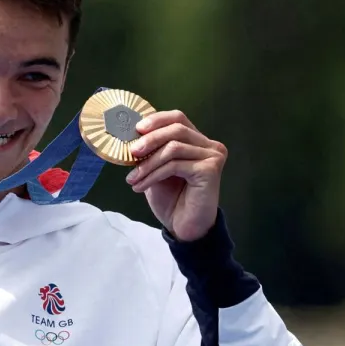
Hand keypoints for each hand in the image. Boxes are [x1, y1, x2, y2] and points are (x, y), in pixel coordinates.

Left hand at [124, 110, 225, 241]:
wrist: (184, 227)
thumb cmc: (171, 199)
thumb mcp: (156, 169)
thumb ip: (150, 151)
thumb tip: (131, 136)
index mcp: (198, 141)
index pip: (178, 118)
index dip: (157, 120)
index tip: (136, 129)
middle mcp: (210, 146)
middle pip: (176, 129)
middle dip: (150, 140)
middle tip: (131, 153)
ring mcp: (212, 157)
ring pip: (173, 148)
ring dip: (148, 163)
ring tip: (132, 178)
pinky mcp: (210, 170)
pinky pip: (175, 165)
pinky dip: (153, 174)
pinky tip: (141, 186)